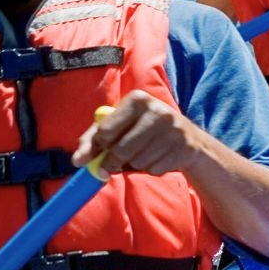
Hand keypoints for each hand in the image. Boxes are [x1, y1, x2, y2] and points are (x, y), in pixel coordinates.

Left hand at [71, 91, 202, 175]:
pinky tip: (158, 159)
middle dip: (112, 163)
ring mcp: (173, 129)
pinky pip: (154, 169)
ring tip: (143, 156)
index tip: (101, 151)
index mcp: (138, 99)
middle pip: (120, 149)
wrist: (190, 141)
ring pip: (137, 162)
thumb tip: (78, 160)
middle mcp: (157, 111)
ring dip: (135, 166)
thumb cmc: (145, 132)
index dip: (99, 146)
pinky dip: (151, 170)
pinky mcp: (184, 148)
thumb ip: (94, 140)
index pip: (106, 130)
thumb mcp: (121, 127)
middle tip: (110, 167)